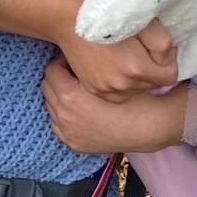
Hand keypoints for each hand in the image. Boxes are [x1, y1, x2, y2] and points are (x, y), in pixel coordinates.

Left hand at [41, 58, 187, 152]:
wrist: (149, 128)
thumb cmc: (132, 96)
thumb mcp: (108, 75)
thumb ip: (85, 64)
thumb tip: (70, 53)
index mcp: (70, 97)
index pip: (51, 71)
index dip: (64, 63)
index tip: (76, 61)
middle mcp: (64, 117)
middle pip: (47, 88)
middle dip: (60, 78)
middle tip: (76, 74)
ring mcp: (67, 133)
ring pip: (51, 105)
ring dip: (60, 96)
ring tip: (80, 90)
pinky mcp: (73, 144)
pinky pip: (58, 123)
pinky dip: (65, 114)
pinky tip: (81, 108)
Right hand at [52, 20, 178, 102]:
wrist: (68, 19)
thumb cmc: (107, 15)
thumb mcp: (144, 21)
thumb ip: (163, 43)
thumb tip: (166, 59)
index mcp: (136, 68)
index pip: (170, 76)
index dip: (168, 60)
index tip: (157, 47)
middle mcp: (122, 85)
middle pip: (153, 85)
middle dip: (153, 69)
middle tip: (142, 49)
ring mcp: (105, 90)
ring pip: (136, 90)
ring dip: (137, 77)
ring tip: (127, 57)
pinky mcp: (94, 90)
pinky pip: (119, 93)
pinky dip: (122, 82)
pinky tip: (115, 66)